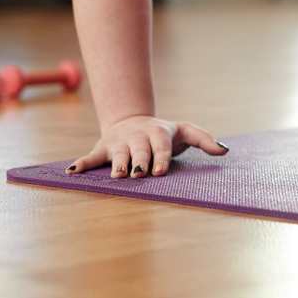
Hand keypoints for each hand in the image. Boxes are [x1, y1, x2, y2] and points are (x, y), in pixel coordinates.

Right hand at [65, 115, 228, 178]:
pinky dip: (82, 164)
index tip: (159, 172)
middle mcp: (137, 137)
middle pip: (138, 151)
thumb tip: (225, 151)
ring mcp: (119, 143)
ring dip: (116, 164)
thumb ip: (205, 139)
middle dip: (139, 162)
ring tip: (117, 176)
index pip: (161, 147)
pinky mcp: (103, 149)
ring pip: (117, 155)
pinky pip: (91, 157)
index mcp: (158, 133)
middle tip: (139, 175)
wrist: (133, 121)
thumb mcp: (186, 131)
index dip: (161, 158)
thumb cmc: (164, 133)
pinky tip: (73, 172)